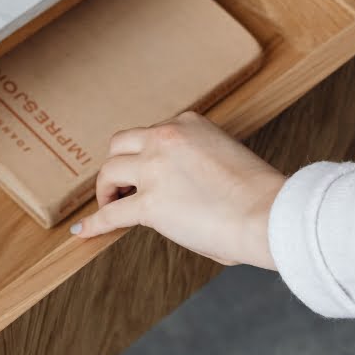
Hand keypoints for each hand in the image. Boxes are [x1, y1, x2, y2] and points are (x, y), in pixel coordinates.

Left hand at [71, 111, 284, 268]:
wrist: (271, 214)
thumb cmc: (261, 196)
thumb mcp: (226, 156)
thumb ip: (197, 162)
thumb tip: (182, 189)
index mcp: (188, 124)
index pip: (152, 133)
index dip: (146, 154)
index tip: (146, 169)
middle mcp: (165, 138)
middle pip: (120, 145)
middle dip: (118, 165)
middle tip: (120, 185)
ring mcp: (154, 169)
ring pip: (109, 172)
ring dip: (106, 189)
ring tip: (109, 204)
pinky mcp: (149, 204)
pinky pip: (111, 213)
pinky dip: (95, 223)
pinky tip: (83, 231)